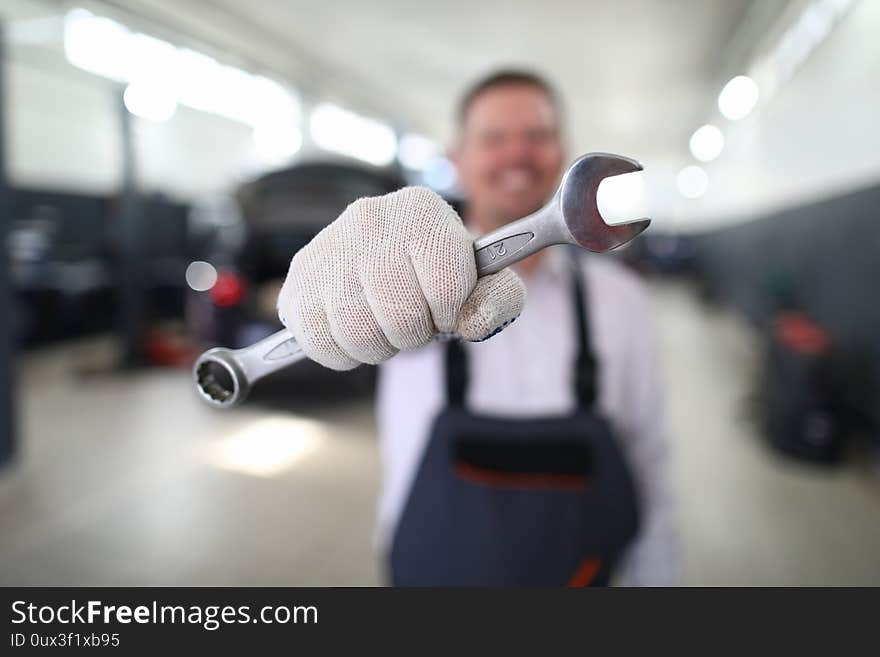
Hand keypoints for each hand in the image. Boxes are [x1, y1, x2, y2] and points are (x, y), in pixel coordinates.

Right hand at [277, 187, 524, 369]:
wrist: (387, 257)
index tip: (445, 307)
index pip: (446, 286)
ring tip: (383, 324)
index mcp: (421, 211)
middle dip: (414, 334)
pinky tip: (354, 330)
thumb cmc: (439, 273)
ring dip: (379, 346)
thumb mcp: (483, 279)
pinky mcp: (298, 281)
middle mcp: (369, 219)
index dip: (450, 312)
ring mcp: (327, 249)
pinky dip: (344, 353)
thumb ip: (500, 297)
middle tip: (412, 320)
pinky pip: (320, 343)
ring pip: (357, 332)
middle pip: (400, 315)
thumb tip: (474, 323)